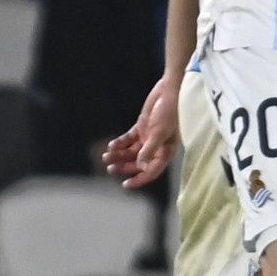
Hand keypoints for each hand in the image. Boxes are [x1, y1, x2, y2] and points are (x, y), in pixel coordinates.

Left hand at [98, 71, 178, 186]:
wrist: (169, 90)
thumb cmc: (170, 112)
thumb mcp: (160, 132)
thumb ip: (150, 149)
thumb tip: (141, 166)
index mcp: (166, 152)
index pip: (151, 171)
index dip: (139, 179)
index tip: (125, 185)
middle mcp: (157, 147)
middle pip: (138, 163)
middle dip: (124, 167)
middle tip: (110, 169)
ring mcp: (148, 137)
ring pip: (131, 152)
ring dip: (119, 155)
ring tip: (106, 157)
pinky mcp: (142, 127)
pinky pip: (129, 139)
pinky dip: (120, 143)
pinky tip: (112, 145)